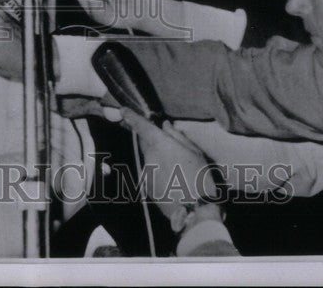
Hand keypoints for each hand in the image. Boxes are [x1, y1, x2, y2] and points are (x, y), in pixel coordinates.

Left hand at [119, 108, 219, 223]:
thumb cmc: (199, 178)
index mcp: (160, 145)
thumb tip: (166, 126)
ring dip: (158, 159)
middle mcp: (148, 157)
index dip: (132, 117)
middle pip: (146, 143)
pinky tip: (174, 182)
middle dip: (153, 141)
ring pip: (149, 159)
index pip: (142, 127)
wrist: (194, 211)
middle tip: (171, 147)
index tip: (123, 110)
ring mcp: (145, 173)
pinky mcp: (146, 187)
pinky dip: (159, 173)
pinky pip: (151, 173)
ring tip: (178, 170)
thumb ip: (178, 136)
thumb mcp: (195, 153)